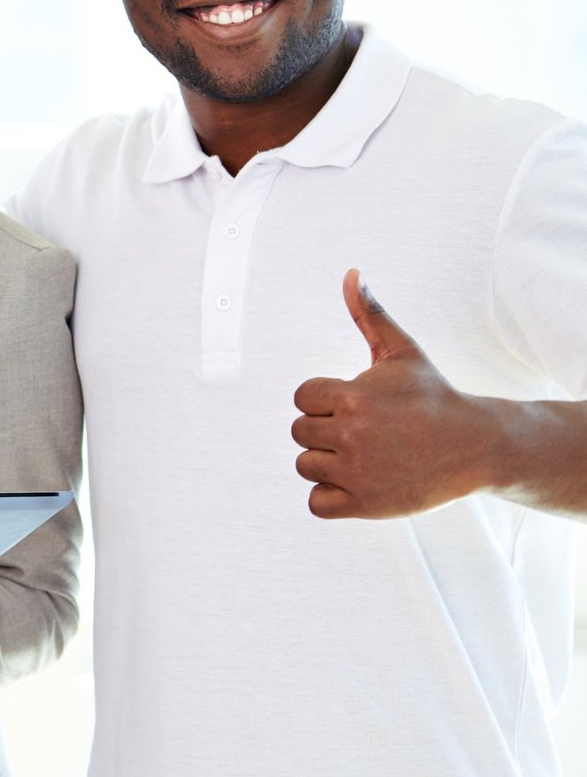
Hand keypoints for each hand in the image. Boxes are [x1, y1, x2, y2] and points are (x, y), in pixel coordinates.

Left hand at [291, 269, 493, 518]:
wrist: (476, 447)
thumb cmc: (432, 397)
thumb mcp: (402, 352)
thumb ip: (369, 315)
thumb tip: (351, 273)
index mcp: (351, 396)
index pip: (302, 397)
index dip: (324, 400)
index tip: (356, 404)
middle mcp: (350, 434)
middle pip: (300, 431)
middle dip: (327, 431)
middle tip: (368, 432)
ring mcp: (356, 471)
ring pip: (305, 465)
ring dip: (328, 463)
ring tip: (367, 456)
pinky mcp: (363, 504)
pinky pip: (316, 503)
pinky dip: (331, 496)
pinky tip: (361, 481)